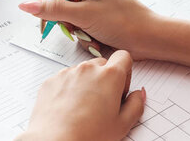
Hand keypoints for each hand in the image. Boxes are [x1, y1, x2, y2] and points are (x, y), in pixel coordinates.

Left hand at [16, 50, 145, 140]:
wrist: (55, 140)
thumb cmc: (88, 135)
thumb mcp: (122, 124)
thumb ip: (136, 105)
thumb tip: (138, 94)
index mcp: (110, 76)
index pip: (123, 57)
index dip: (125, 72)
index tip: (120, 88)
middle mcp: (87, 69)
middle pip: (102, 64)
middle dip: (105, 79)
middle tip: (103, 101)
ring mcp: (67, 73)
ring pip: (82, 71)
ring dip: (86, 83)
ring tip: (84, 107)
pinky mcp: (51, 81)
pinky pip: (64, 79)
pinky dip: (68, 88)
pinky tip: (69, 108)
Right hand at [19, 0, 164, 58]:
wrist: (149, 40)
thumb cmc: (124, 22)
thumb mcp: (83, 15)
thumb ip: (52, 10)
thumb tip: (26, 6)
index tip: (52, 17)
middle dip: (64, 17)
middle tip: (76, 27)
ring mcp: (92, 0)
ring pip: (66, 14)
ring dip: (74, 28)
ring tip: (90, 33)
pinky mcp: (94, 15)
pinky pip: (76, 23)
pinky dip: (82, 33)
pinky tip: (96, 37)